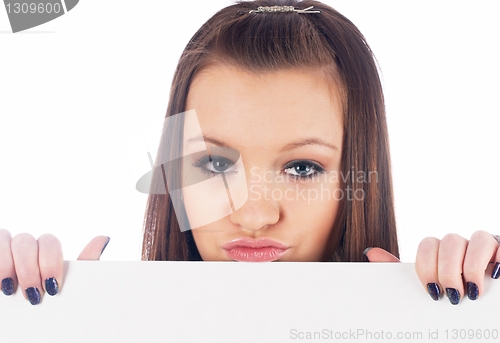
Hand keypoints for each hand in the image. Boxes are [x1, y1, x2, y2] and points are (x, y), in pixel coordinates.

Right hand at [0, 229, 108, 304]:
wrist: (24, 330)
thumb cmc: (48, 310)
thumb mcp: (68, 289)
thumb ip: (84, 264)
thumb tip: (103, 238)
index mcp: (45, 255)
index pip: (49, 242)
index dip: (49, 262)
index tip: (52, 287)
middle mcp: (25, 251)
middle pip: (27, 241)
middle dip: (29, 269)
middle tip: (33, 295)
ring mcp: (7, 255)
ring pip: (10, 240)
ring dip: (11, 265)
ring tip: (10, 290)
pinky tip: (0, 282)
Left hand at [365, 230, 499, 304]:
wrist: (485, 320)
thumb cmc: (455, 300)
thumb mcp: (429, 288)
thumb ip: (401, 273)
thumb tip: (371, 253)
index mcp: (443, 253)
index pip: (428, 244)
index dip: (427, 266)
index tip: (432, 291)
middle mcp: (464, 246)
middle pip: (450, 241)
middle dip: (448, 270)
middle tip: (452, 295)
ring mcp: (486, 248)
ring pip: (476, 237)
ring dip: (472, 266)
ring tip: (473, 291)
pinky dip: (497, 258)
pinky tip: (494, 276)